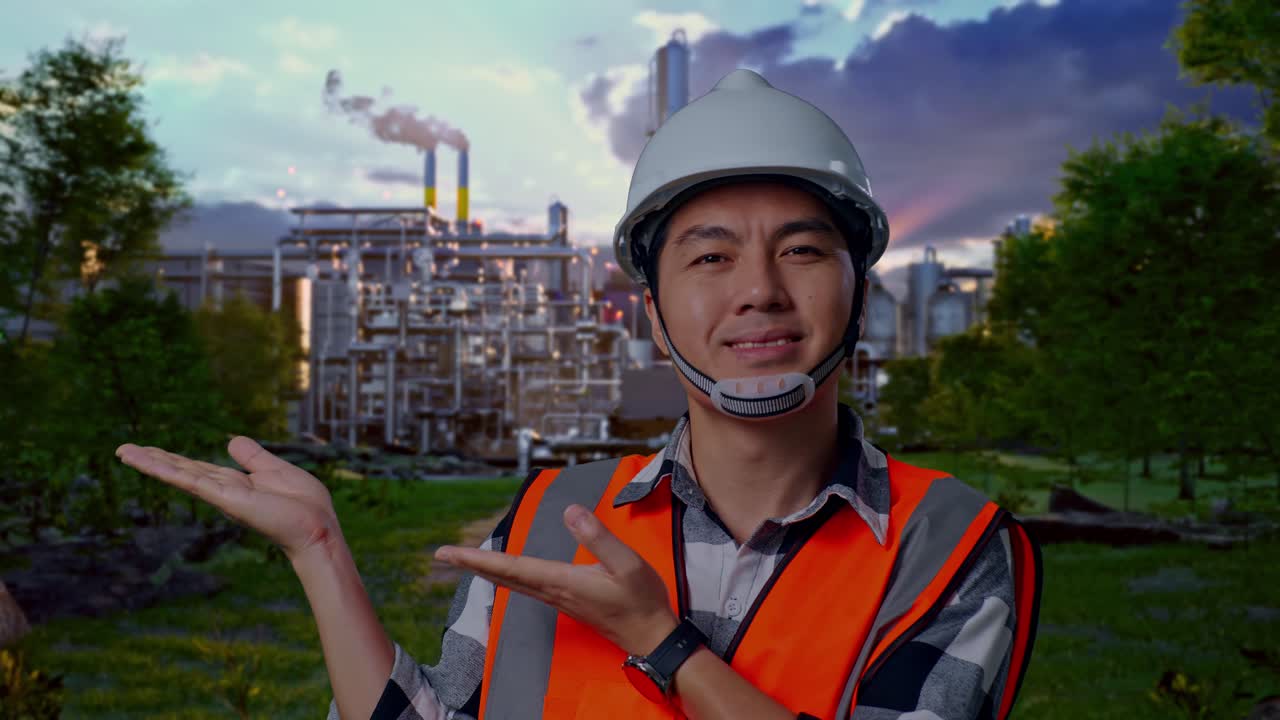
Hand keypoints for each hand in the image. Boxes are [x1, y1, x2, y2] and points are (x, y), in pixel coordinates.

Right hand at [115, 436, 340, 562]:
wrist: (316, 526)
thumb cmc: (303, 505)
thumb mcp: (275, 470)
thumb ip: (253, 457)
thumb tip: (231, 441)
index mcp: (235, 484)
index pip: (197, 469)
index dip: (174, 459)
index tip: (151, 450)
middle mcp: (223, 490)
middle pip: (182, 470)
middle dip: (154, 460)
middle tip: (124, 449)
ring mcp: (221, 495)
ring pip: (179, 474)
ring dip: (151, 462)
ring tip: (124, 451)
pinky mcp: (224, 498)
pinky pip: (190, 480)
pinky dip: (168, 470)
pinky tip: (147, 461)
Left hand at [435, 504, 677, 656]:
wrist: (652, 637)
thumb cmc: (642, 601)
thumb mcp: (627, 564)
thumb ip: (598, 537)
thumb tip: (570, 511)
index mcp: (562, 580)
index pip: (510, 567)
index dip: (477, 558)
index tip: (448, 553)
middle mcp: (553, 592)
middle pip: (503, 576)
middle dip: (471, 564)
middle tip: (441, 554)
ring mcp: (558, 599)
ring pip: (513, 583)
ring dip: (487, 570)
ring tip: (465, 559)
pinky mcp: (567, 601)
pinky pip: (526, 586)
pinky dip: (507, 575)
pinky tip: (505, 572)